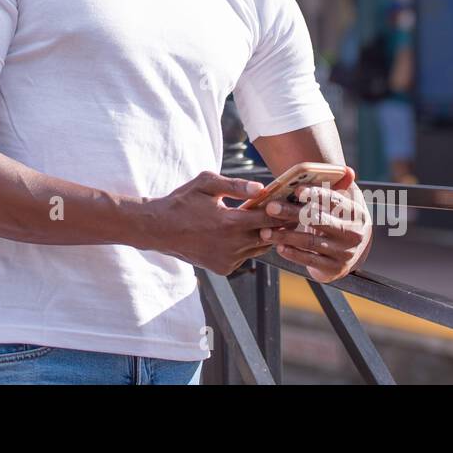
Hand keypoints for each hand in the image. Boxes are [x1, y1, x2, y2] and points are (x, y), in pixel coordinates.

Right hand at [140, 171, 296, 275]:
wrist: (158, 229)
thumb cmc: (182, 201)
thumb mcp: (206, 184)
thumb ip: (235, 185)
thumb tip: (262, 188)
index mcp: (230, 223)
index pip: (269, 219)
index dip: (284, 211)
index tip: (294, 204)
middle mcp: (232, 245)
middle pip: (269, 236)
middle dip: (278, 224)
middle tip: (287, 212)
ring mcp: (228, 260)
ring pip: (259, 248)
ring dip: (264, 235)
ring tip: (267, 221)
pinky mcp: (223, 268)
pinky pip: (245, 256)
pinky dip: (247, 245)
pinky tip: (241, 233)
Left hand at [267, 166, 372, 282]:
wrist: (347, 255)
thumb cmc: (336, 223)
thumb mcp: (338, 208)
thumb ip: (335, 189)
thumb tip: (346, 170)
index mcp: (355, 213)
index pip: (335, 201)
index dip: (315, 194)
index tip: (296, 190)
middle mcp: (353, 234)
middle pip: (319, 220)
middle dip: (292, 213)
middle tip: (270, 208)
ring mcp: (344, 253)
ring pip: (311, 241)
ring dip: (286, 235)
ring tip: (265, 231)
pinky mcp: (334, 269)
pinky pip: (310, 260)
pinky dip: (293, 253)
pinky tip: (279, 247)